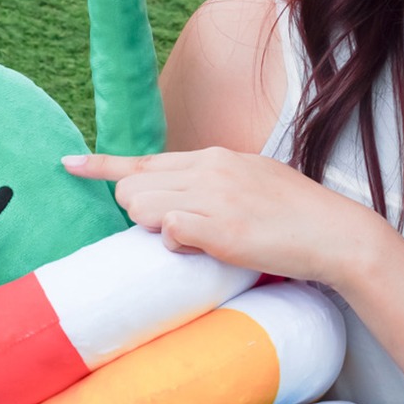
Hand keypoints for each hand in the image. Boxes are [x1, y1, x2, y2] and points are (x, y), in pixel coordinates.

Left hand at [62, 148, 384, 290]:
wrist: (334, 234)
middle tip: (176, 230)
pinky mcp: (218, 226)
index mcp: (215, 157)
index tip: (68, 163)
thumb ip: (210, 186)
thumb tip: (175, 206)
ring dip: (156, 228)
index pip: (145, 160)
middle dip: (138, 213)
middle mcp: (208, 168)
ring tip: (197, 237)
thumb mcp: (250, 184)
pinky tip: (207, 246)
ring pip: (142, 207)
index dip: (103, 166)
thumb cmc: (293, 217)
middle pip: (132, 188)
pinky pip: (167, 232)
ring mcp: (213, 195)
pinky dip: (177, 244)